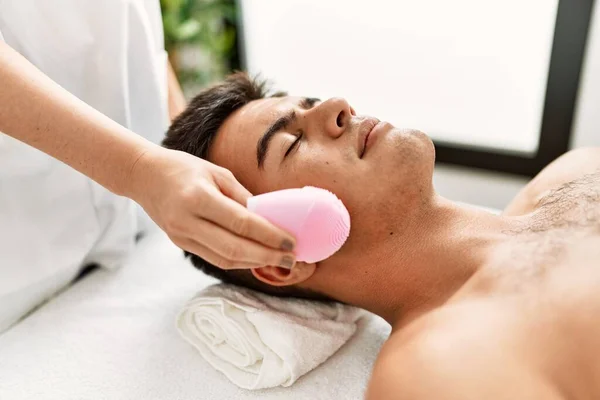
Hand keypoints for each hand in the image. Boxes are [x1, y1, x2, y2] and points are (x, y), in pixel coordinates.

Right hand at [127, 147, 296, 269]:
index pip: (241, 223)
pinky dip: (239, 261)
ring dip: (255, 263)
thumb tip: (271, 218)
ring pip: (224, 259)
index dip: (269, 235)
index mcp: (199, 197)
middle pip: (234, 248)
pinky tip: (257, 258)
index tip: (291, 241)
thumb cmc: (185, 168)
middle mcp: (187, 221)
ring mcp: (181, 236)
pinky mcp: (180, 244)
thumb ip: (243, 197)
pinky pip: (215, 258)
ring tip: (279, 261)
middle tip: (292, 258)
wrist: (144, 176)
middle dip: (267, 256)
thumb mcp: (218, 173)